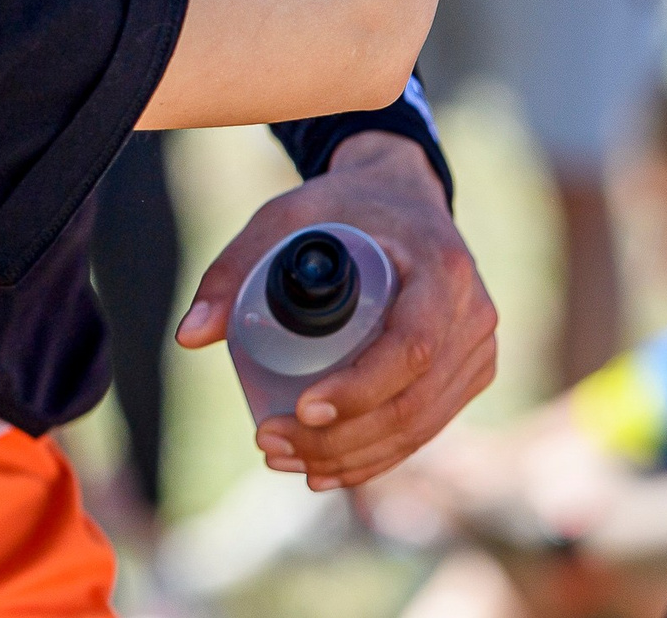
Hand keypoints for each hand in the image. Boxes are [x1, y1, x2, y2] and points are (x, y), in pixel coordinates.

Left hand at [177, 132, 497, 490]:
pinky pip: (426, 426)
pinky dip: (377, 455)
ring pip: (419, 425)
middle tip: (272, 443)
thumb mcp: (287, 216)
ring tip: (284, 460)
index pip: (411, 346)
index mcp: (441, 268)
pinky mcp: (470, 372)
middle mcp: (472, 314)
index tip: (302, 409)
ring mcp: (477, 348)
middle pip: (413, 401)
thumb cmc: (343, 206)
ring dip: (352, 456)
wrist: (402, 196)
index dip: (360, 388)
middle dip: (340, 438)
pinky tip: (327, 471)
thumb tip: (189, 336)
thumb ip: (235, 268)